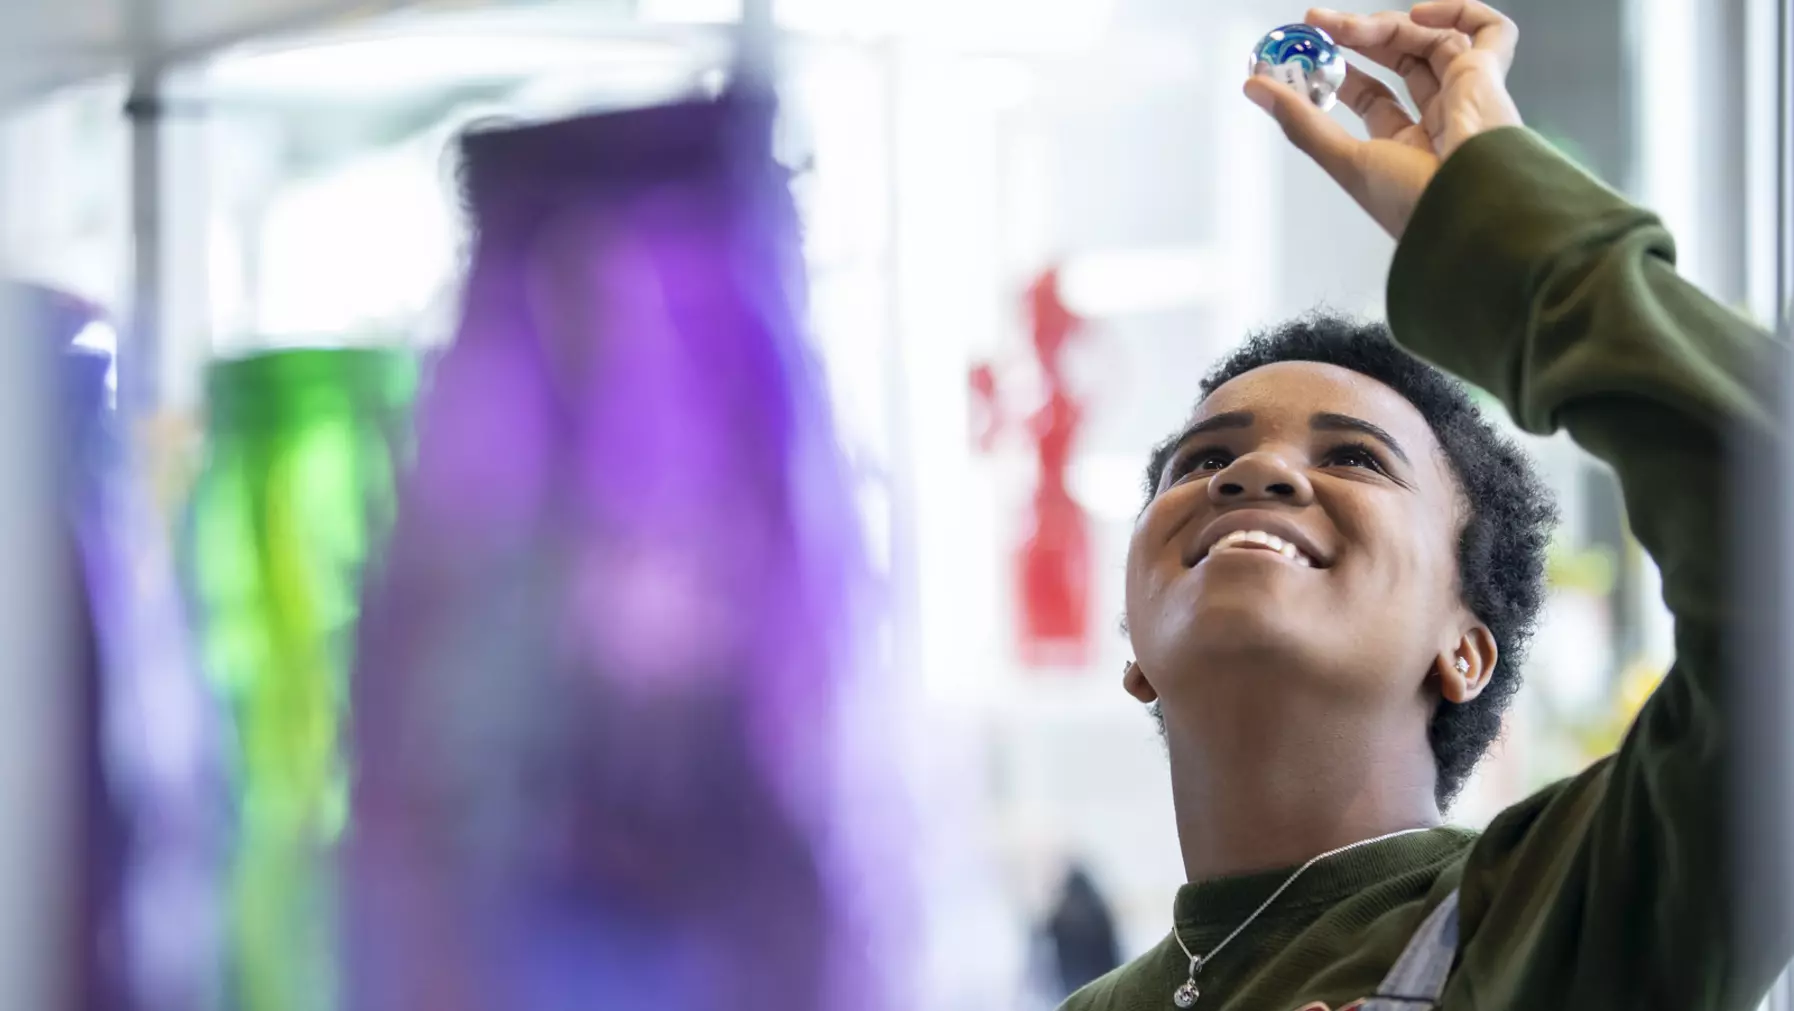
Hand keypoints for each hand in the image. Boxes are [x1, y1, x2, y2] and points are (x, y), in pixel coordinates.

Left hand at [1243, 1, 1523, 238]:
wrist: (1465, 210)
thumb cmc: (1414, 203)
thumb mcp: (1344, 158)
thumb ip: (1300, 120)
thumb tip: (1255, 87)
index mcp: (1406, 147)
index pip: (1372, 95)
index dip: (1341, 69)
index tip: (1310, 52)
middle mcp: (1438, 118)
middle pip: (1400, 60)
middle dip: (1358, 37)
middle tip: (1319, 25)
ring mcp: (1465, 94)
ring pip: (1430, 39)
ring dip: (1385, 25)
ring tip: (1349, 27)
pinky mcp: (1488, 75)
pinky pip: (1492, 30)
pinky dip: (1460, 11)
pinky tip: (1422, 15)